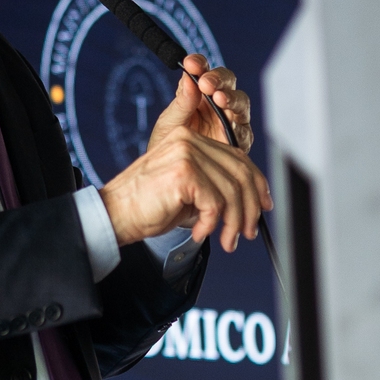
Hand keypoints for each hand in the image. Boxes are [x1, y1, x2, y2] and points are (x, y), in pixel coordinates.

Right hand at [99, 128, 272, 252]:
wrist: (115, 214)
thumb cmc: (147, 206)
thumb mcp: (188, 191)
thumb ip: (214, 185)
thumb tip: (250, 200)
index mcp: (191, 139)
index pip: (238, 157)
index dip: (257, 183)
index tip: (264, 206)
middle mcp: (190, 140)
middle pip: (240, 173)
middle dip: (250, 208)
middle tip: (248, 232)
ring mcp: (187, 154)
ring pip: (231, 191)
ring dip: (234, 222)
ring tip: (227, 240)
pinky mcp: (184, 173)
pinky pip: (215, 204)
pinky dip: (211, 225)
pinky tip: (199, 233)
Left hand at [148, 55, 253, 150]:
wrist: (173, 180)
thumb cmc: (168, 149)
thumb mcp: (170, 124)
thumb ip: (181, 103)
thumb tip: (188, 77)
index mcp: (198, 94)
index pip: (203, 71)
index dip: (200, 64)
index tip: (191, 63)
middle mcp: (217, 104)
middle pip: (227, 82)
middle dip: (218, 79)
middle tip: (205, 83)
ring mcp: (230, 122)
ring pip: (241, 102)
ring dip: (232, 98)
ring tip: (220, 99)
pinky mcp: (239, 142)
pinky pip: (245, 130)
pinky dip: (239, 125)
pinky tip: (231, 123)